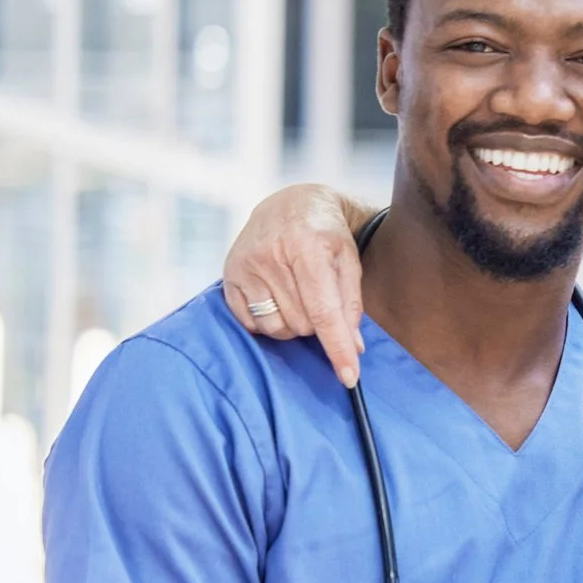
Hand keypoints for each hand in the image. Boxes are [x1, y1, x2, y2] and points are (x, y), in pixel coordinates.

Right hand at [223, 186, 370, 387]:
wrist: (289, 205)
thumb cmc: (327, 235)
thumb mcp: (349, 261)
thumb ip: (352, 304)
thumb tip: (354, 347)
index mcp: (307, 247)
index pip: (324, 311)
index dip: (337, 347)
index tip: (349, 377)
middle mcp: (270, 255)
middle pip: (302, 324)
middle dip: (318, 324)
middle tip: (319, 299)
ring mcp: (245, 266)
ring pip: (277, 328)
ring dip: (294, 325)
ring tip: (298, 297)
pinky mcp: (228, 275)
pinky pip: (252, 323)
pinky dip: (269, 321)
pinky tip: (277, 298)